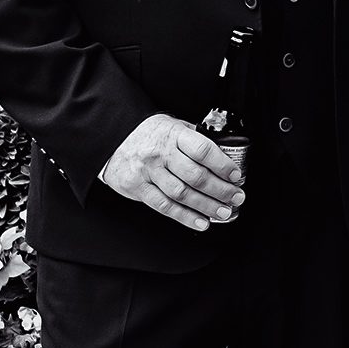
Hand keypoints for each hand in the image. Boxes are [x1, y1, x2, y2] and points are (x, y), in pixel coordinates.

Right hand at [99, 114, 244, 231]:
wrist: (112, 137)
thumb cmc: (149, 133)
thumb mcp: (174, 126)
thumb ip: (194, 139)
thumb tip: (223, 153)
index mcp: (174, 135)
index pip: (203, 150)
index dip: (222, 165)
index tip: (236, 175)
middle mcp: (160, 153)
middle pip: (195, 176)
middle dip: (220, 190)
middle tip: (236, 198)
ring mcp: (147, 172)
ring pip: (182, 194)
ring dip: (206, 206)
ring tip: (223, 212)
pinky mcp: (137, 188)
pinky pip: (164, 206)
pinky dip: (185, 216)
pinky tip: (200, 221)